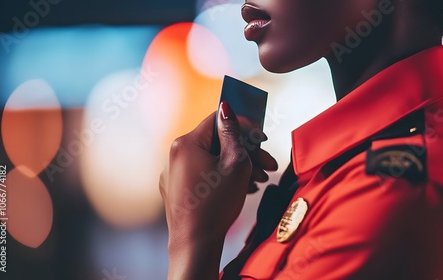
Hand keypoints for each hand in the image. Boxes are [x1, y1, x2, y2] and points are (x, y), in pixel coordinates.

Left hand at [160, 102, 276, 279]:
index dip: (244, 125)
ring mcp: (173, 173)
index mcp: (186, 143)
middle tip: (269, 164)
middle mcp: (175, 155)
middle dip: (245, 151)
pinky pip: (202, 174)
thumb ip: (233, 133)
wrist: (196, 243)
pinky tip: (242, 188)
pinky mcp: (176, 189)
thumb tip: (227, 108)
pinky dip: (222, 177)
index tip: (263, 136)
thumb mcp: (235, 163)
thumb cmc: (217, 203)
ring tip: (260, 180)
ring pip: (211, 159)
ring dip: (237, 166)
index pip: (218, 120)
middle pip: (216, 142)